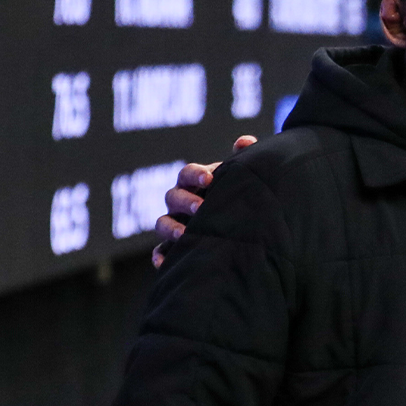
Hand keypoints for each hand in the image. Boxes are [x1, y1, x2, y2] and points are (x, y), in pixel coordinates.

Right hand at [151, 135, 257, 266]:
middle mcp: (180, 201)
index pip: (187, 173)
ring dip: (171, 228)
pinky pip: (160, 251)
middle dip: (186, 202)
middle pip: (173, 197)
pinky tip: (165, 263)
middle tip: (202, 207)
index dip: (196, 174)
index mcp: (194, 182)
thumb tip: (246, 141)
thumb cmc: (235, 192)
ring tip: (184, 235)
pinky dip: (160, 256)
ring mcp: (174, 222)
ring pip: (162, 223)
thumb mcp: (239, 175)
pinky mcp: (173, 245)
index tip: (209, 178)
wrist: (238, 220)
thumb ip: (243, 157)